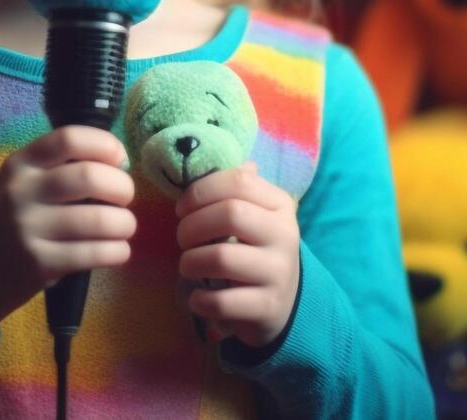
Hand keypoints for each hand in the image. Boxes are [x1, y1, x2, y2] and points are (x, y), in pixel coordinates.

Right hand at [0, 126, 135, 331]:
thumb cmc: (10, 219)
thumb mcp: (22, 182)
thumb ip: (60, 167)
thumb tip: (118, 163)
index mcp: (21, 163)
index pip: (69, 138)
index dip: (106, 145)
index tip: (120, 159)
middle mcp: (22, 191)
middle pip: (90, 177)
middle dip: (123, 187)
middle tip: (124, 198)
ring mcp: (28, 228)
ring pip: (99, 219)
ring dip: (125, 223)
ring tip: (124, 227)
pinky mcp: (39, 263)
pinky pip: (95, 253)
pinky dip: (118, 251)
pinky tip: (117, 251)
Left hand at [175, 161, 299, 347]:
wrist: (283, 302)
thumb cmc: (255, 249)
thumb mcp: (253, 215)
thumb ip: (235, 188)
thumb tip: (217, 159)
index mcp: (280, 205)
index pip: (239, 181)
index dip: (200, 190)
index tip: (182, 207)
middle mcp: (284, 236)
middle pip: (229, 214)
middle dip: (191, 226)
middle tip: (182, 238)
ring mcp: (278, 273)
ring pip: (221, 258)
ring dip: (190, 262)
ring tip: (188, 266)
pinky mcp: (266, 307)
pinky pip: (220, 301)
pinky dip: (199, 299)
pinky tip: (198, 296)